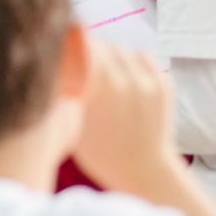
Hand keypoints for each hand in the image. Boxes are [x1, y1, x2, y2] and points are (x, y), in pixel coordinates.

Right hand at [71, 41, 178, 193]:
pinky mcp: (164, 84)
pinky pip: (142, 57)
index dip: (72, 44)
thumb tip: (51, 64)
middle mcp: (126, 80)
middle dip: (90, 52)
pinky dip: (131, 63)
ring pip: (121, 49)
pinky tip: (124, 80)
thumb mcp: (74, 123)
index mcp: (101, 88)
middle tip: (83, 67)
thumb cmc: (101, 153)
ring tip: (106, 77)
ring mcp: (148, 81)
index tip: (65, 49)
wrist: (144, 171)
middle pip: (102, 45)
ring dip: (111, 57)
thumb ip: (66, 91)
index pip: (84, 44)